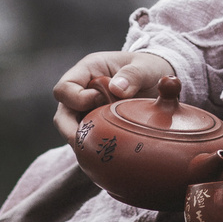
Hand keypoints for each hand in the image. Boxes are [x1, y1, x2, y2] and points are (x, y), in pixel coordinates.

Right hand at [51, 51, 176, 142]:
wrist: (160, 79)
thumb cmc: (149, 68)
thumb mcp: (145, 67)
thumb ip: (133, 75)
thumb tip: (116, 89)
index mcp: (88, 70)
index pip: (65, 88)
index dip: (77, 99)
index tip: (101, 101)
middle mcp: (82, 90)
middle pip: (62, 114)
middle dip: (71, 131)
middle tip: (87, 143)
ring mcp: (87, 109)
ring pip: (71, 130)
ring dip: (83, 141)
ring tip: (99, 151)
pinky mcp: (96, 123)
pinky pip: (87, 138)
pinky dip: (93, 147)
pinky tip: (108, 154)